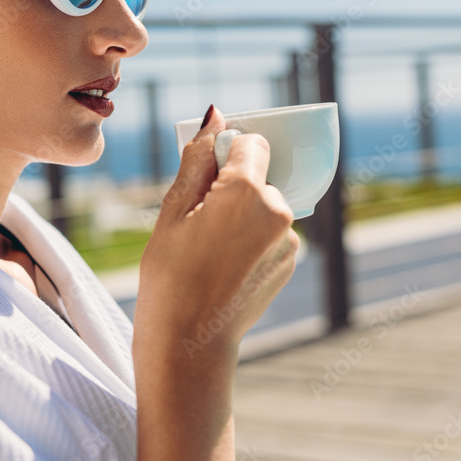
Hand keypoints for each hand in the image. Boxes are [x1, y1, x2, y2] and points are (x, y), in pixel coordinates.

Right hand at [136, 105, 299, 358]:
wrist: (190, 344)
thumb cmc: (170, 278)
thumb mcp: (172, 211)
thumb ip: (197, 158)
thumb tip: (215, 115)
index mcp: (248, 192)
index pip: (251, 142)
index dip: (224, 155)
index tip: (202, 181)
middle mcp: (278, 211)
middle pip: (257, 176)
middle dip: (231, 188)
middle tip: (197, 224)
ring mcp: (289, 240)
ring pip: (263, 205)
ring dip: (241, 215)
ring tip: (208, 251)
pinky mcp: (290, 262)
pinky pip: (270, 233)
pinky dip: (251, 239)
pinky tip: (224, 266)